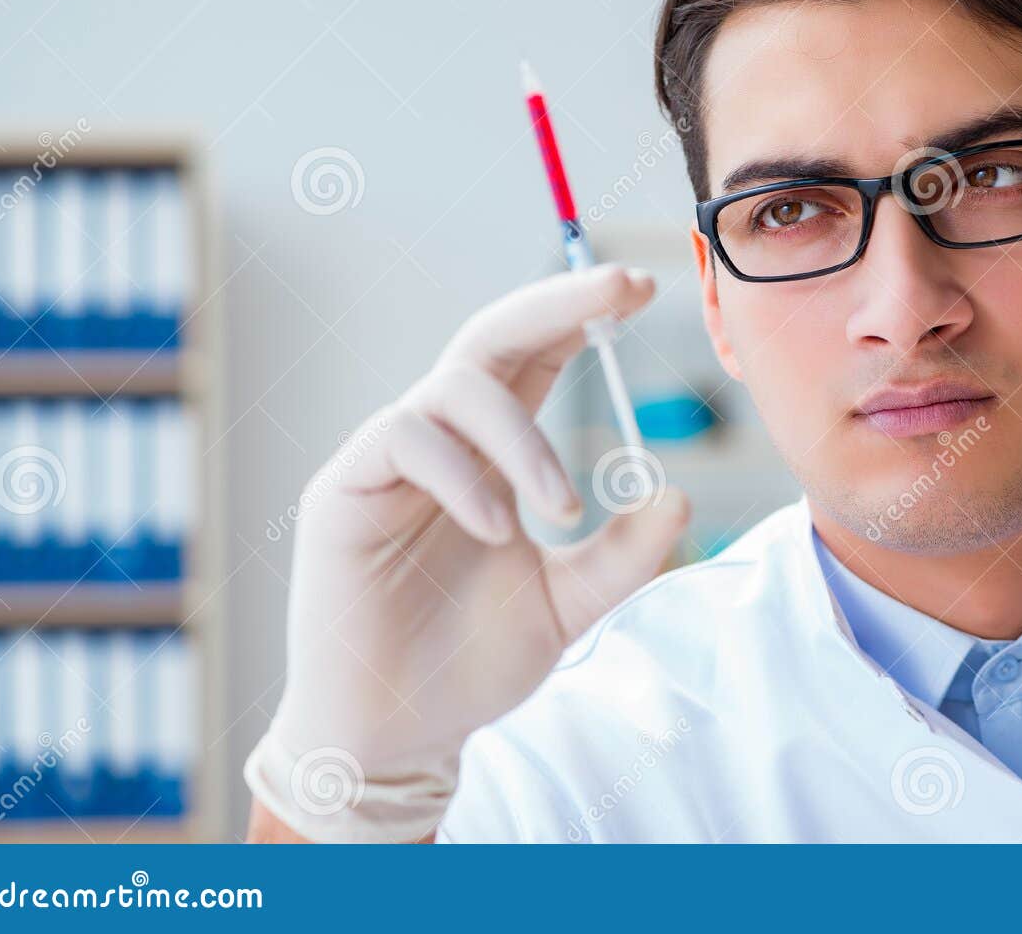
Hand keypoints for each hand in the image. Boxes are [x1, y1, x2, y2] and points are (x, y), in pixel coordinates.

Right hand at [244, 264, 689, 841]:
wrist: (399, 732)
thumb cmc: (471, 662)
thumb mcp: (568, 604)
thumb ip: (622, 555)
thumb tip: (677, 496)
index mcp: (492, 455)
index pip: (537, 360)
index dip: (582, 317)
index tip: (644, 291)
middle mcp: (442, 442)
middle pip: (493, 337)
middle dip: (559, 303)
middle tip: (622, 288)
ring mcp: (389, 461)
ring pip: (454, 388)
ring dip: (523, 439)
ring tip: (562, 510)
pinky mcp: (344, 491)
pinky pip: (403, 438)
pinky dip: (464, 478)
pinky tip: (497, 531)